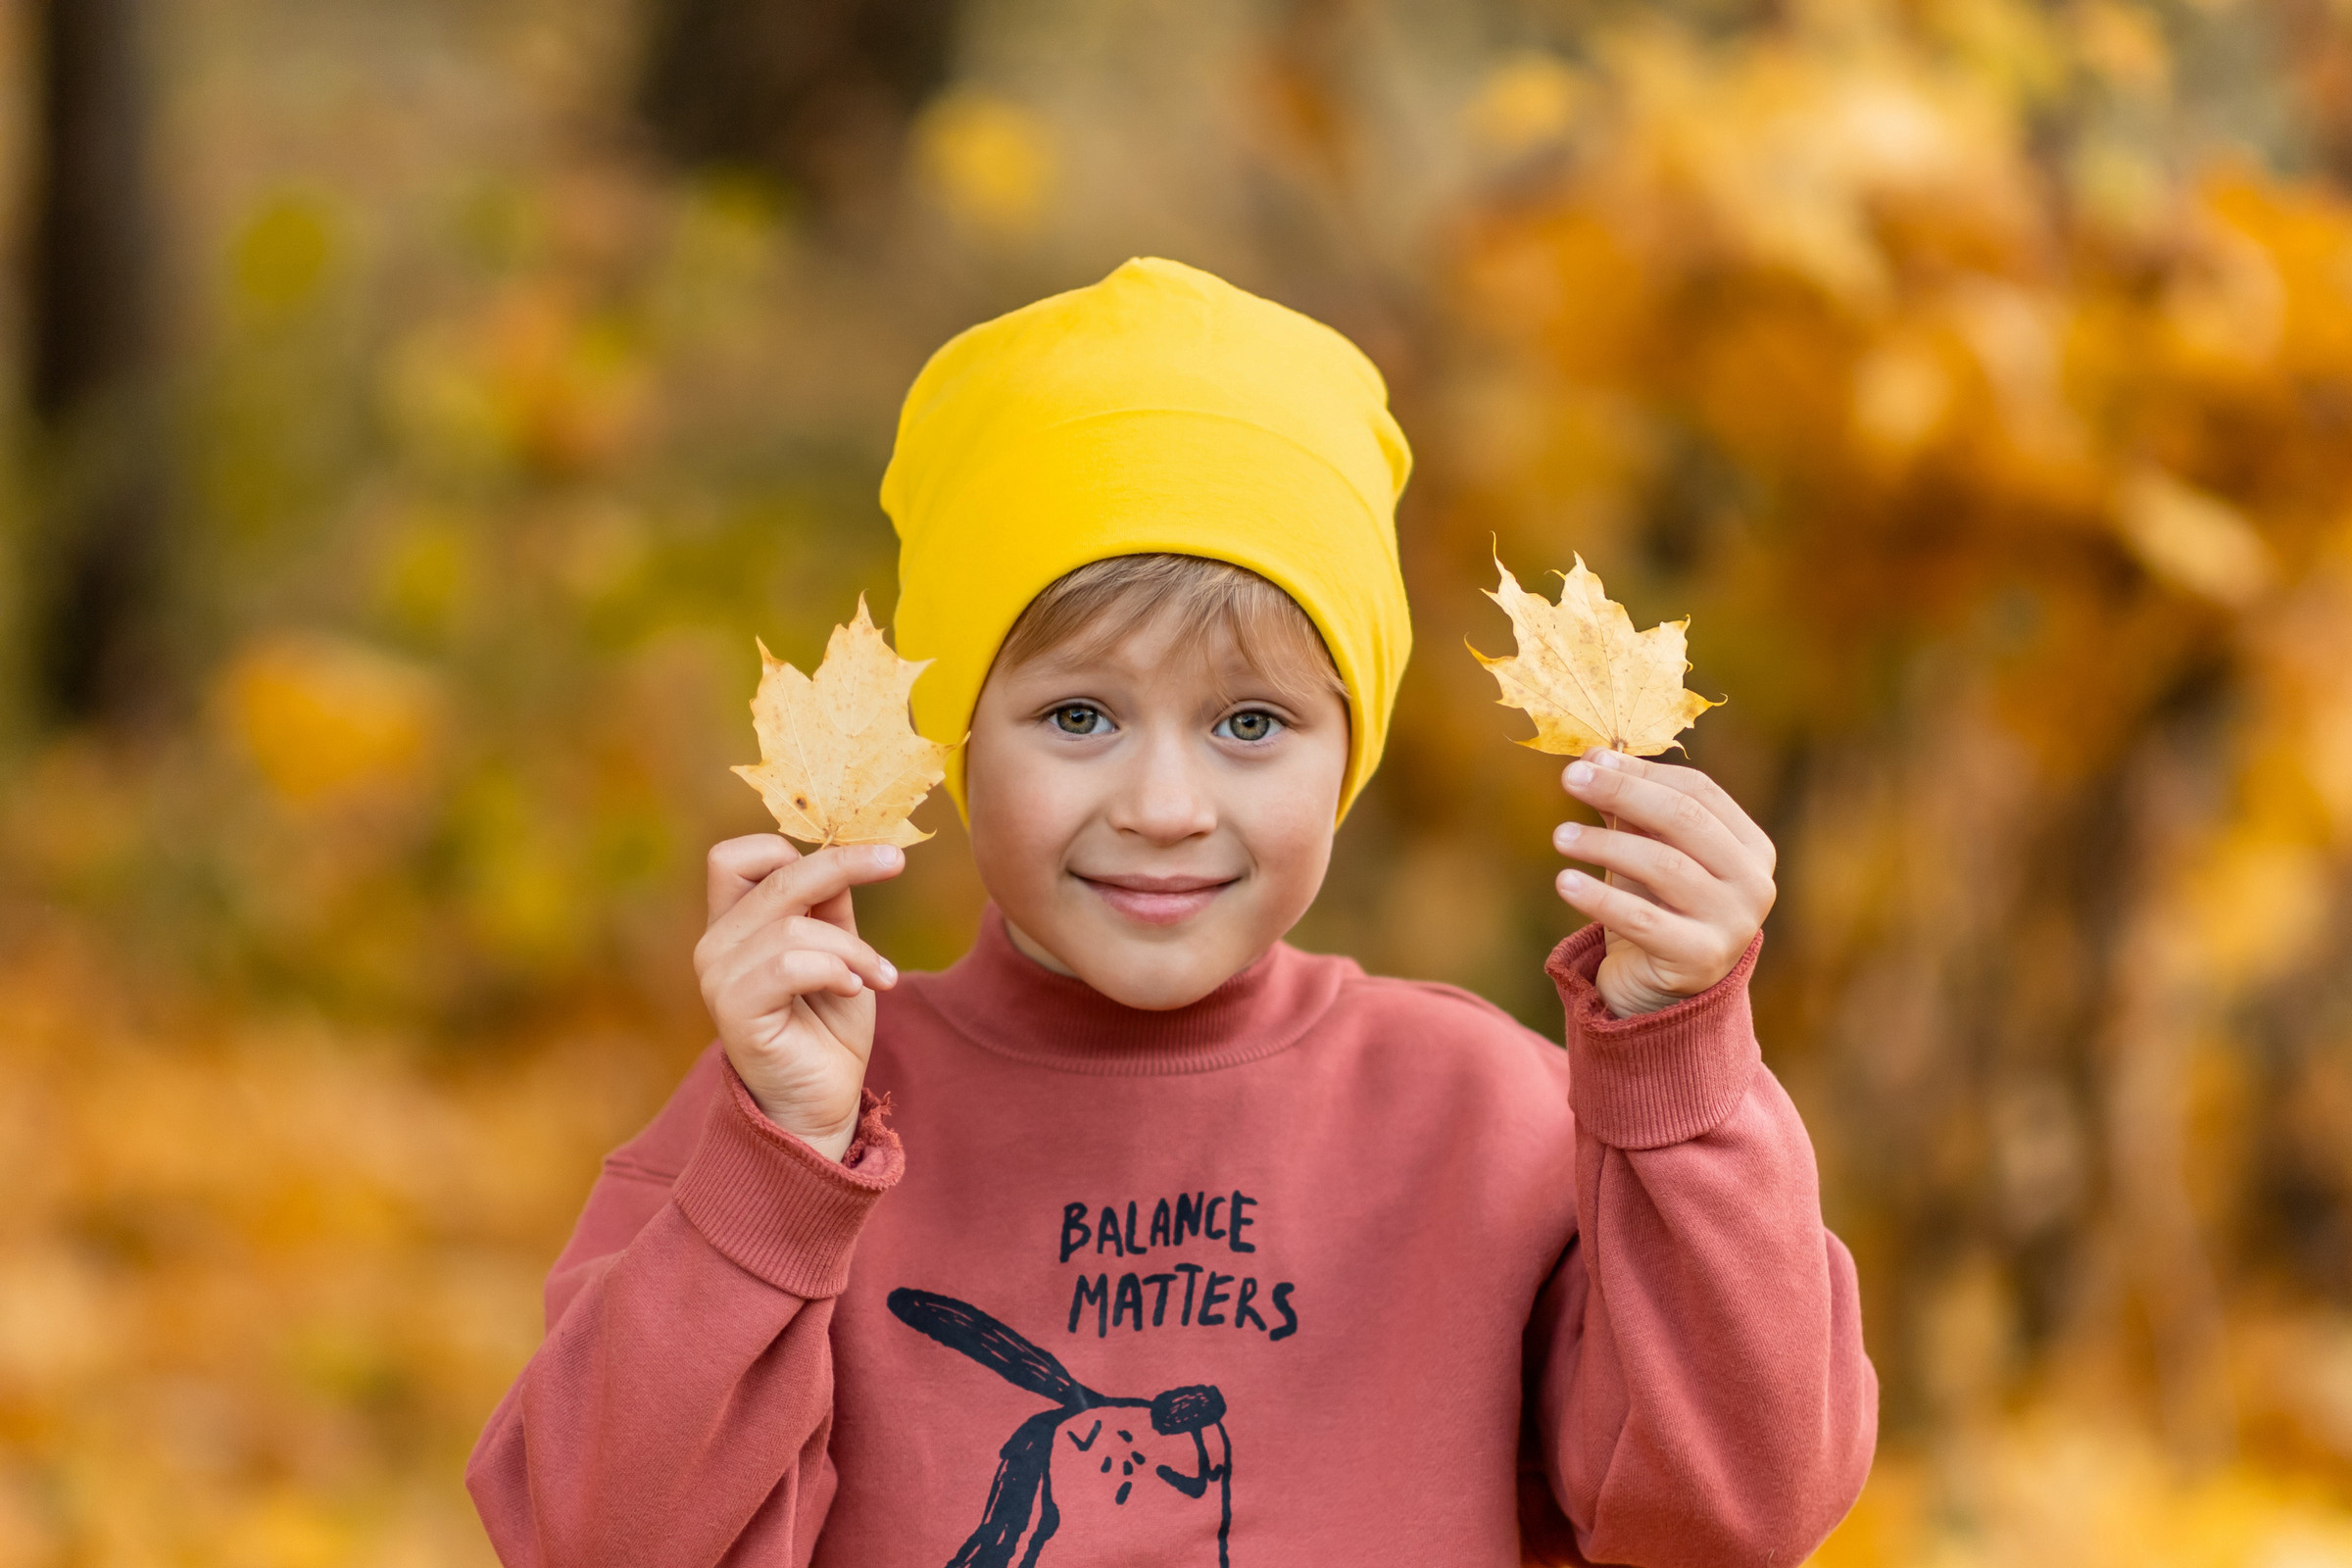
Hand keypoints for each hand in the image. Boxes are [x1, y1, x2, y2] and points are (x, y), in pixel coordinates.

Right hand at [695, 835, 905, 1159]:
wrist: (822, 1105)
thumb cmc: (829, 1029)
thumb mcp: (840, 952)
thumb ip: (831, 905)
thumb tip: (846, 850)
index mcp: (735, 925)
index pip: (736, 857)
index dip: (791, 845)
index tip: (853, 855)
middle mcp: (716, 945)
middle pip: (773, 875)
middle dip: (843, 864)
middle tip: (893, 863)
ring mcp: (719, 979)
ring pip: (793, 925)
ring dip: (853, 948)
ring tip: (882, 978)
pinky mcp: (735, 1012)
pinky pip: (790, 965)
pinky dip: (836, 970)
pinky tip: (857, 989)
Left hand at [1552, 749, 1776, 1018]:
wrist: (1660, 990)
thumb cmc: (1656, 907)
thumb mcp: (1645, 852)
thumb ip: (1627, 809)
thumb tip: (1592, 757)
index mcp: (1750, 846)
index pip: (1697, 791)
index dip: (1642, 771)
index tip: (1590, 760)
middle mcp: (1754, 882)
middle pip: (1684, 819)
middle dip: (1623, 792)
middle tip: (1571, 779)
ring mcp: (1733, 923)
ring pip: (1664, 866)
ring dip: (1605, 844)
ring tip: (1560, 836)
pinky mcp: (1700, 960)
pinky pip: (1643, 921)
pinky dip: (1600, 898)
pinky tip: (1565, 882)